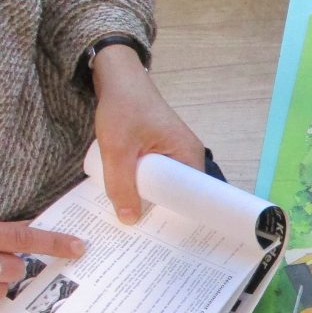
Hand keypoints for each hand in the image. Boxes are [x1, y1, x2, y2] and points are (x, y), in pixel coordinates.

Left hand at [90, 45, 205, 223]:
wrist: (117, 76)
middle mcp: (188, 155)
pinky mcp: (161, 149)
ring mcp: (174, 152)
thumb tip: (130, 221)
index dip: (180, 214)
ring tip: (135, 219)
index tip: (166, 236)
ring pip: (164, 183)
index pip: (194, 195)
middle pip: (178, 191)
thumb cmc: (123, 108)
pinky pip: (157, 174)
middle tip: (145, 233)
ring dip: (149, 196)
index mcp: (189, 155)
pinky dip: (144, 183)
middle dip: (161, 209)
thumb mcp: (118, 148)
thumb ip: (121, 183)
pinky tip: (130, 196)